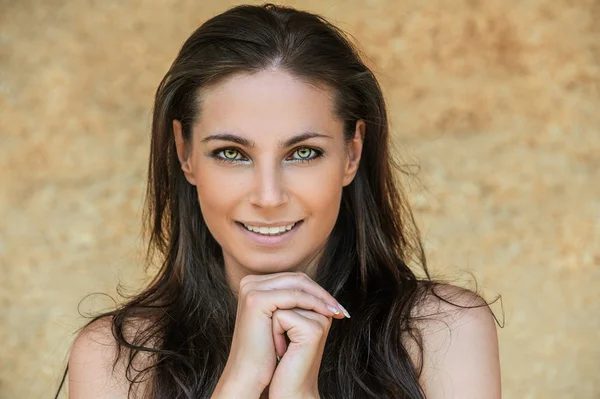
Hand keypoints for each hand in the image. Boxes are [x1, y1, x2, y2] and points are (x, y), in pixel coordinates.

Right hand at [215, 272, 346, 397]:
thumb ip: (291, 302)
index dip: (315, 290)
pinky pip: (294, 296)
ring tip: (336, 311)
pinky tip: (326, 314)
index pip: (293, 279)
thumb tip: (320, 292)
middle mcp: (249, 282)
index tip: (334, 305)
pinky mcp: (257, 299)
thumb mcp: (278, 320)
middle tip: (340, 307)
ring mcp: (251, 289)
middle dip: (321, 293)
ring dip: (321, 297)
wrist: (249, 373)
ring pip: (297, 284)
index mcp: (253, 284)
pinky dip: (314, 303)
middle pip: (296, 279)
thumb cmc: (265, 351)